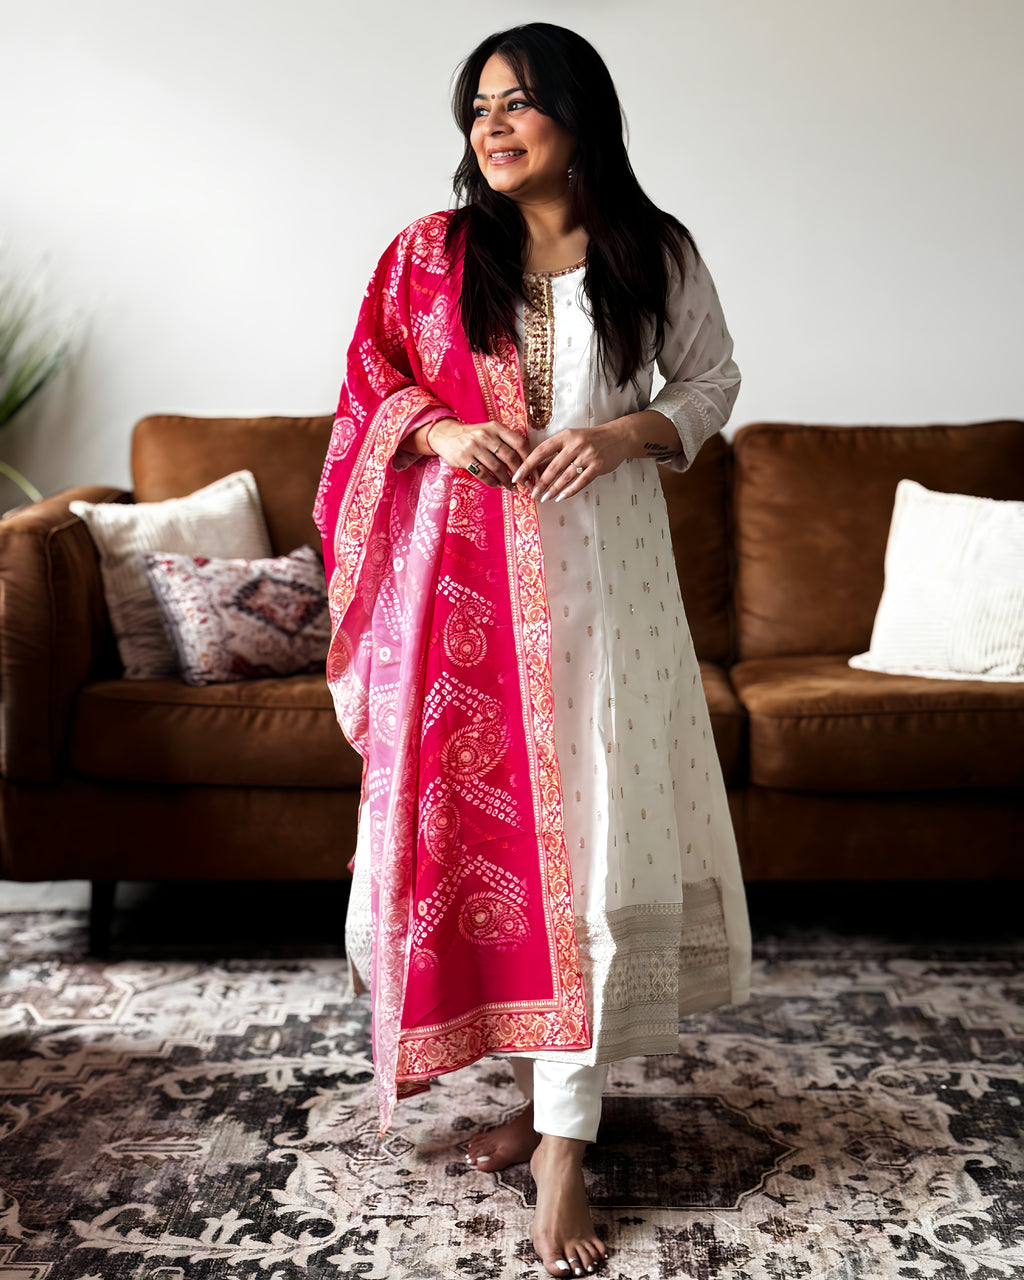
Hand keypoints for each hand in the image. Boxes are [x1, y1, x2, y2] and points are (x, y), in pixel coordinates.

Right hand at [428, 418, 529, 488]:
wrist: (446, 435)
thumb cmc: (474, 436)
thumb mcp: (490, 431)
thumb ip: (506, 440)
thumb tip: (527, 460)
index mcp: (496, 427)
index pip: (518, 442)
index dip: (529, 458)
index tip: (534, 471)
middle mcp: (485, 435)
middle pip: (509, 457)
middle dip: (521, 473)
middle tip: (527, 484)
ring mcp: (474, 447)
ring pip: (497, 468)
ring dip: (507, 481)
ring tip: (513, 488)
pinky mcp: (464, 458)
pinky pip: (482, 474)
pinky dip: (493, 482)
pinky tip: (498, 485)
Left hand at [513, 422, 631, 501]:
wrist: (619, 437)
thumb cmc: (590, 439)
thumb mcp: (572, 440)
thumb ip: (556, 453)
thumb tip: (536, 470)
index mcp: (565, 436)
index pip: (541, 451)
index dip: (527, 465)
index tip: (517, 477)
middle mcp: (575, 445)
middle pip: (552, 467)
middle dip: (540, 483)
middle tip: (532, 494)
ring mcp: (587, 456)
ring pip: (565, 477)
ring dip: (553, 490)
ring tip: (544, 498)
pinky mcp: (597, 467)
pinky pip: (580, 482)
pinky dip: (569, 491)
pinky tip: (560, 497)